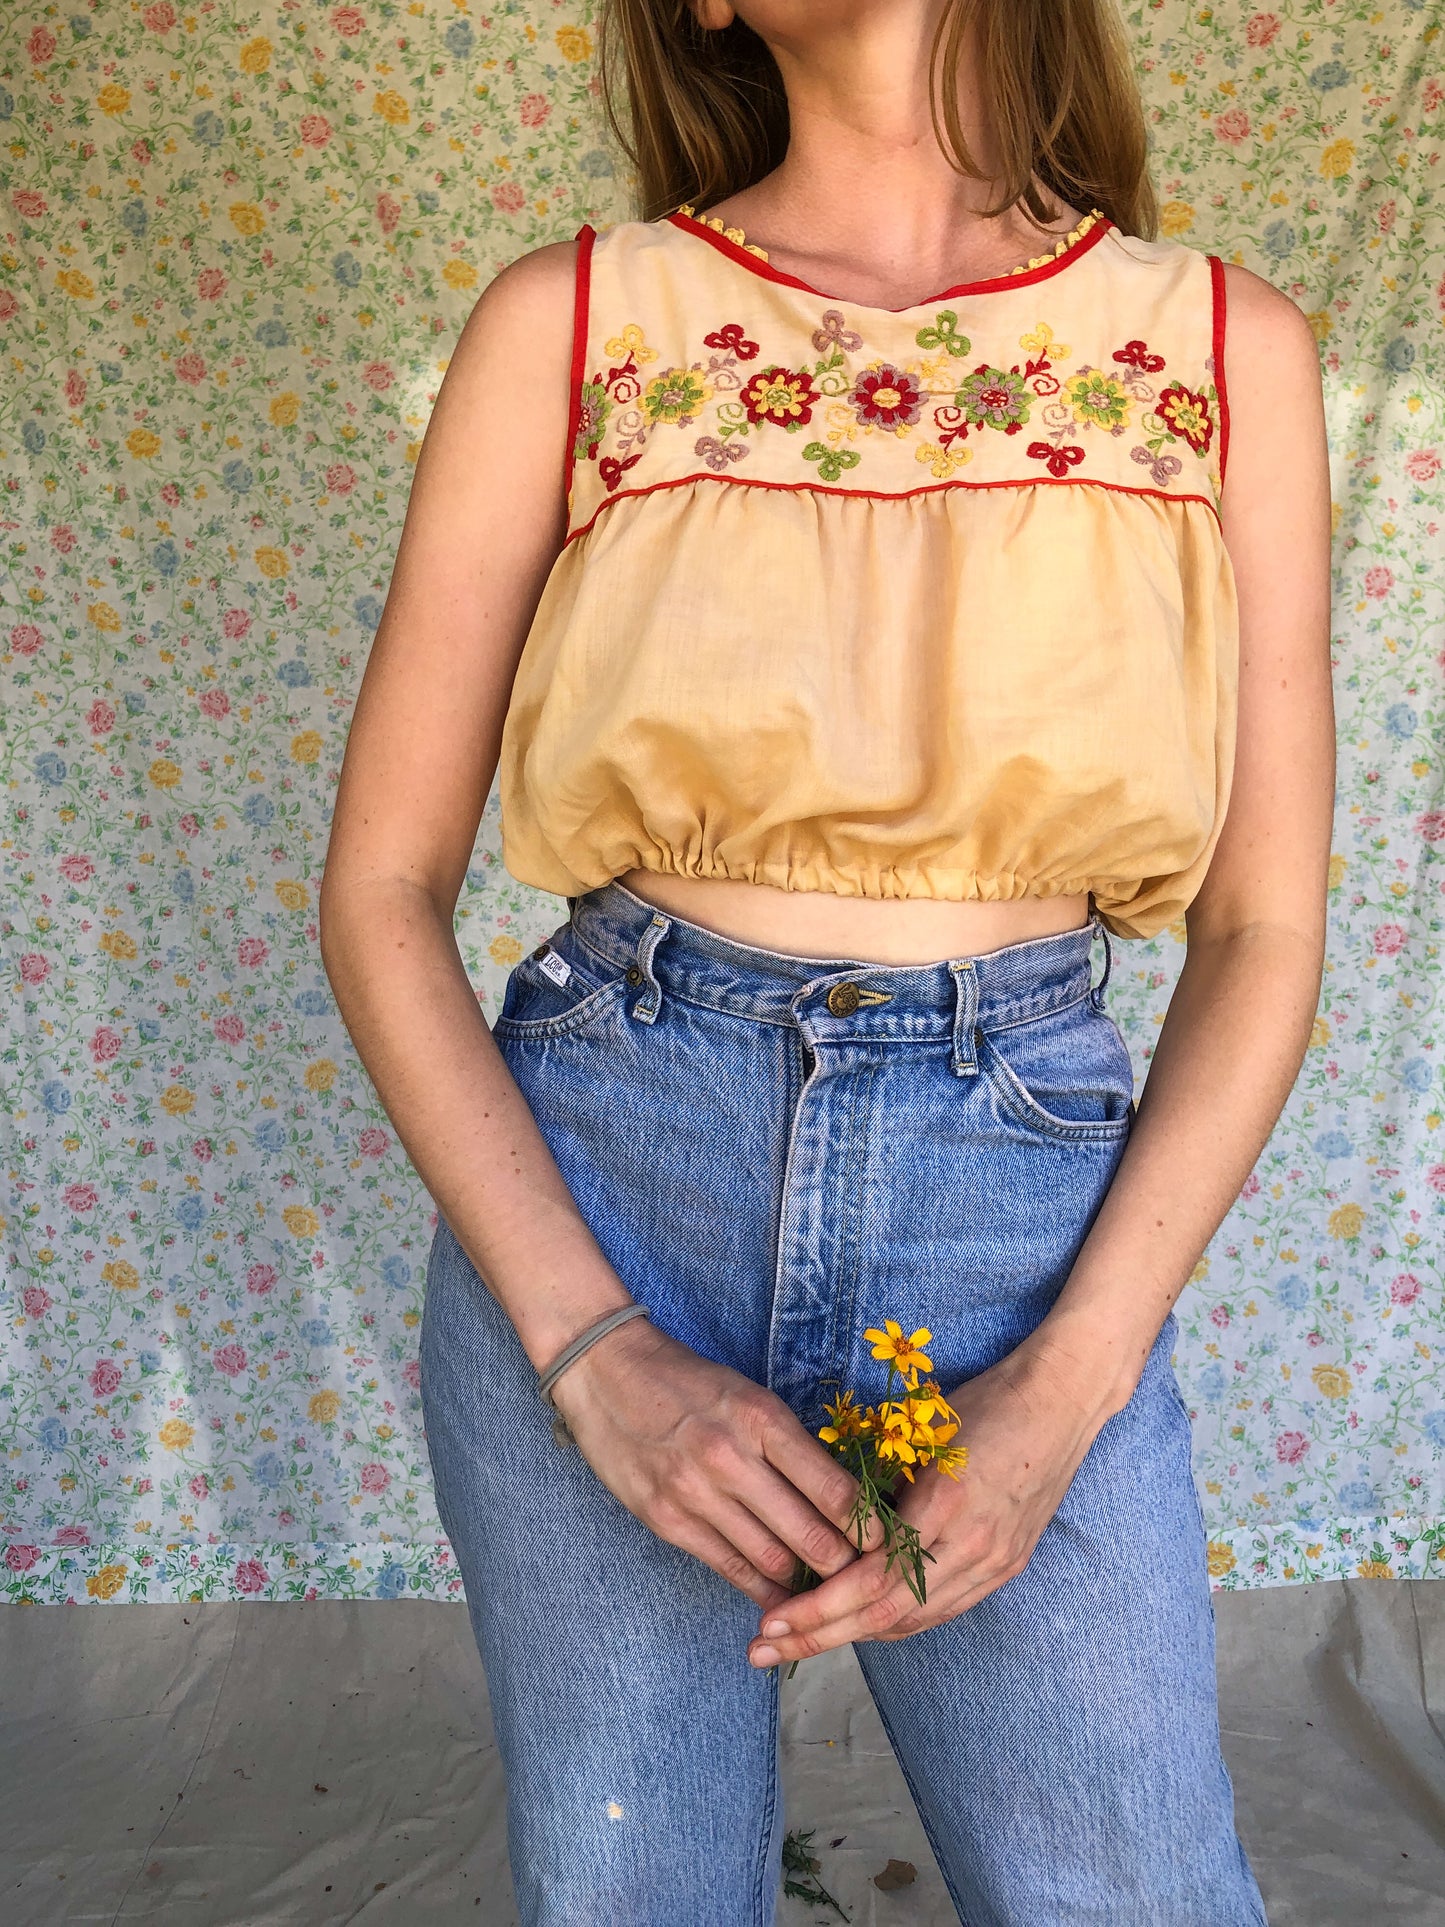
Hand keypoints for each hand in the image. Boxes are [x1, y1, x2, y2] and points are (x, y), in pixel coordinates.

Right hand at [551, 1316, 885, 1612]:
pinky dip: (762, 1589)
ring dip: (807, 1583)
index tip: (891, 1545)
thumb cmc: (689, 1383)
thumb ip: (791, 1446)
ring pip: (772, 1560)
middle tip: (870, 1581)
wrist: (607, 1373)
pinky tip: (783, 1598)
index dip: (871, 1529)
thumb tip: (843, 1501)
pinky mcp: (667, 1519)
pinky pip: (729, 1568)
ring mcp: (695, 1493)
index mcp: (763, 1420)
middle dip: (847, 1566)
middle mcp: (731, 1458)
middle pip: (810, 1535)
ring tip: (831, 1591)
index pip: (836, 1491)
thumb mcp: (750, 1397)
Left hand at [744, 1336, 1121, 1667]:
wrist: (1061, 1401)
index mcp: (943, 1506)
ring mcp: (996, 1562)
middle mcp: (973, 1546)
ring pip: (915, 1621)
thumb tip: (828, 1526)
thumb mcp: (921, 1434)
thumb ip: (881, 1486)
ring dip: (856, 1636)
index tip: (771, 1621)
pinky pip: (944, 1609)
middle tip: (765, 1649)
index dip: (817, 1609)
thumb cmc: (985, 1402)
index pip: (869, 1580)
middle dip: (820, 1636)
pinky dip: (898, 1620)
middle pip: (886, 1616)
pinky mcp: (1007, 1566)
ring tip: (803, 1641)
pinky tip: (863, 1622)